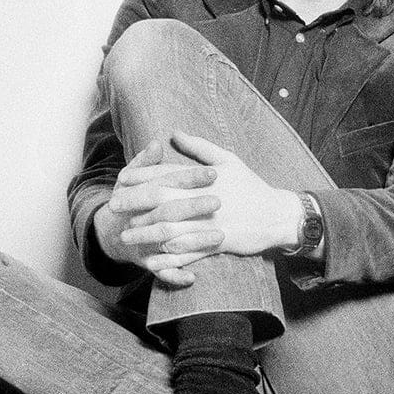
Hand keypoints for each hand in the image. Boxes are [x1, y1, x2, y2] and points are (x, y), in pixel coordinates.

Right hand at [100, 138, 219, 286]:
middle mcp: (140, 218)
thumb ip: (148, 162)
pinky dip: (175, 275)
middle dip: (193, 206)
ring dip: (194, 241)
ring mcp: (143, 241)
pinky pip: (161, 271)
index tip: (214, 172)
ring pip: (168, 241)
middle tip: (219, 201)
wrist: (113, 233)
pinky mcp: (147, 262)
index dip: (190, 177)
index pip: (166, 181)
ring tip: (220, 235)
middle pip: (168, 211)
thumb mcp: (133, 178)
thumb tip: (157, 143)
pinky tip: (193, 276)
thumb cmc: (132, 199)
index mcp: (139, 193)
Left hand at [108, 134, 302, 287]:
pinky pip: (189, 253)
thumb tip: (175, 133)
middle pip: (162, 200)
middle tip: (114, 206)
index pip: (166, 174)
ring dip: (146, 233)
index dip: (141, 176)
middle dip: (135, 203)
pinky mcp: (218, 243)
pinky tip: (152, 261)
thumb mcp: (229, 160)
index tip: (121, 179)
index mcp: (204, 179)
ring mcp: (211, 223)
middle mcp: (204, 200)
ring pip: (171, 228)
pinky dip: (169, 259)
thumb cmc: (252, 187)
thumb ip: (199, 148)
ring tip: (127, 236)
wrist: (279, 215)